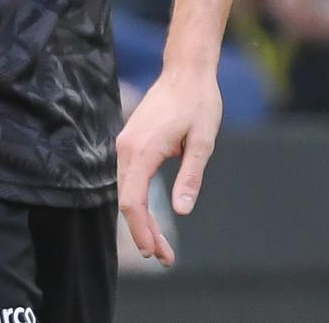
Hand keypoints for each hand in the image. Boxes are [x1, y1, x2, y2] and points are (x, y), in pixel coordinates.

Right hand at [117, 69, 223, 265]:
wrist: (186, 69)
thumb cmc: (199, 101)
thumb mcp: (203, 140)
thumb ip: (191, 175)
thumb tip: (180, 210)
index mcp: (142, 150)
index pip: (133, 202)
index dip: (141, 230)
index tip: (154, 253)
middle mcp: (126, 149)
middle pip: (127, 202)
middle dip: (143, 232)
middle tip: (164, 257)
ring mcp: (125, 145)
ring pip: (126, 192)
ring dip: (141, 219)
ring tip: (160, 244)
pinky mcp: (130, 142)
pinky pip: (129, 179)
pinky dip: (138, 201)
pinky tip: (151, 216)